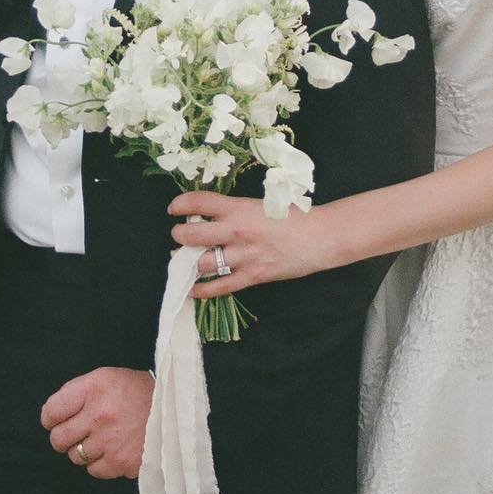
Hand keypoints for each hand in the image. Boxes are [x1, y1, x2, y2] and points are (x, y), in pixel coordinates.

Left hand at [40, 367, 154, 478]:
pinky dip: (100, 463)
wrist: (174, 409)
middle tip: (78, 432)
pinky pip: (93, 470)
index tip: (57, 420)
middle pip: (58, 439)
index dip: (51, 418)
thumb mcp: (108, 377)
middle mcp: (98, 414)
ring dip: (85, 450)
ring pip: (75, 457)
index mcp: (94, 387)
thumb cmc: (136, 391)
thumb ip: (79, 391)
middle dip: (64, 437)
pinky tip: (113, 449)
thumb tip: (53, 413)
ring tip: (102, 438)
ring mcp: (108, 441)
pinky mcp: (119, 462)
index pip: (51, 410)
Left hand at [169, 192, 335, 296]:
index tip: (174, 209)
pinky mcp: (252, 276)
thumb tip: (211, 214)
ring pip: (203, 262)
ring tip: (186, 260)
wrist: (318, 236)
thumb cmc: (291, 216)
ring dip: (190, 262)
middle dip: (179, 235)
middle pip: (193, 235)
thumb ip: (236, 209)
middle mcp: (236, 231)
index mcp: (238, 207)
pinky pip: (221, 287)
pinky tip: (194, 290)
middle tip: (178, 235)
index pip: (199, 202)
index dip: (180, 204)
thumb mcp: (260, 203)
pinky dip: (204, 290)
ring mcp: (243, 256)